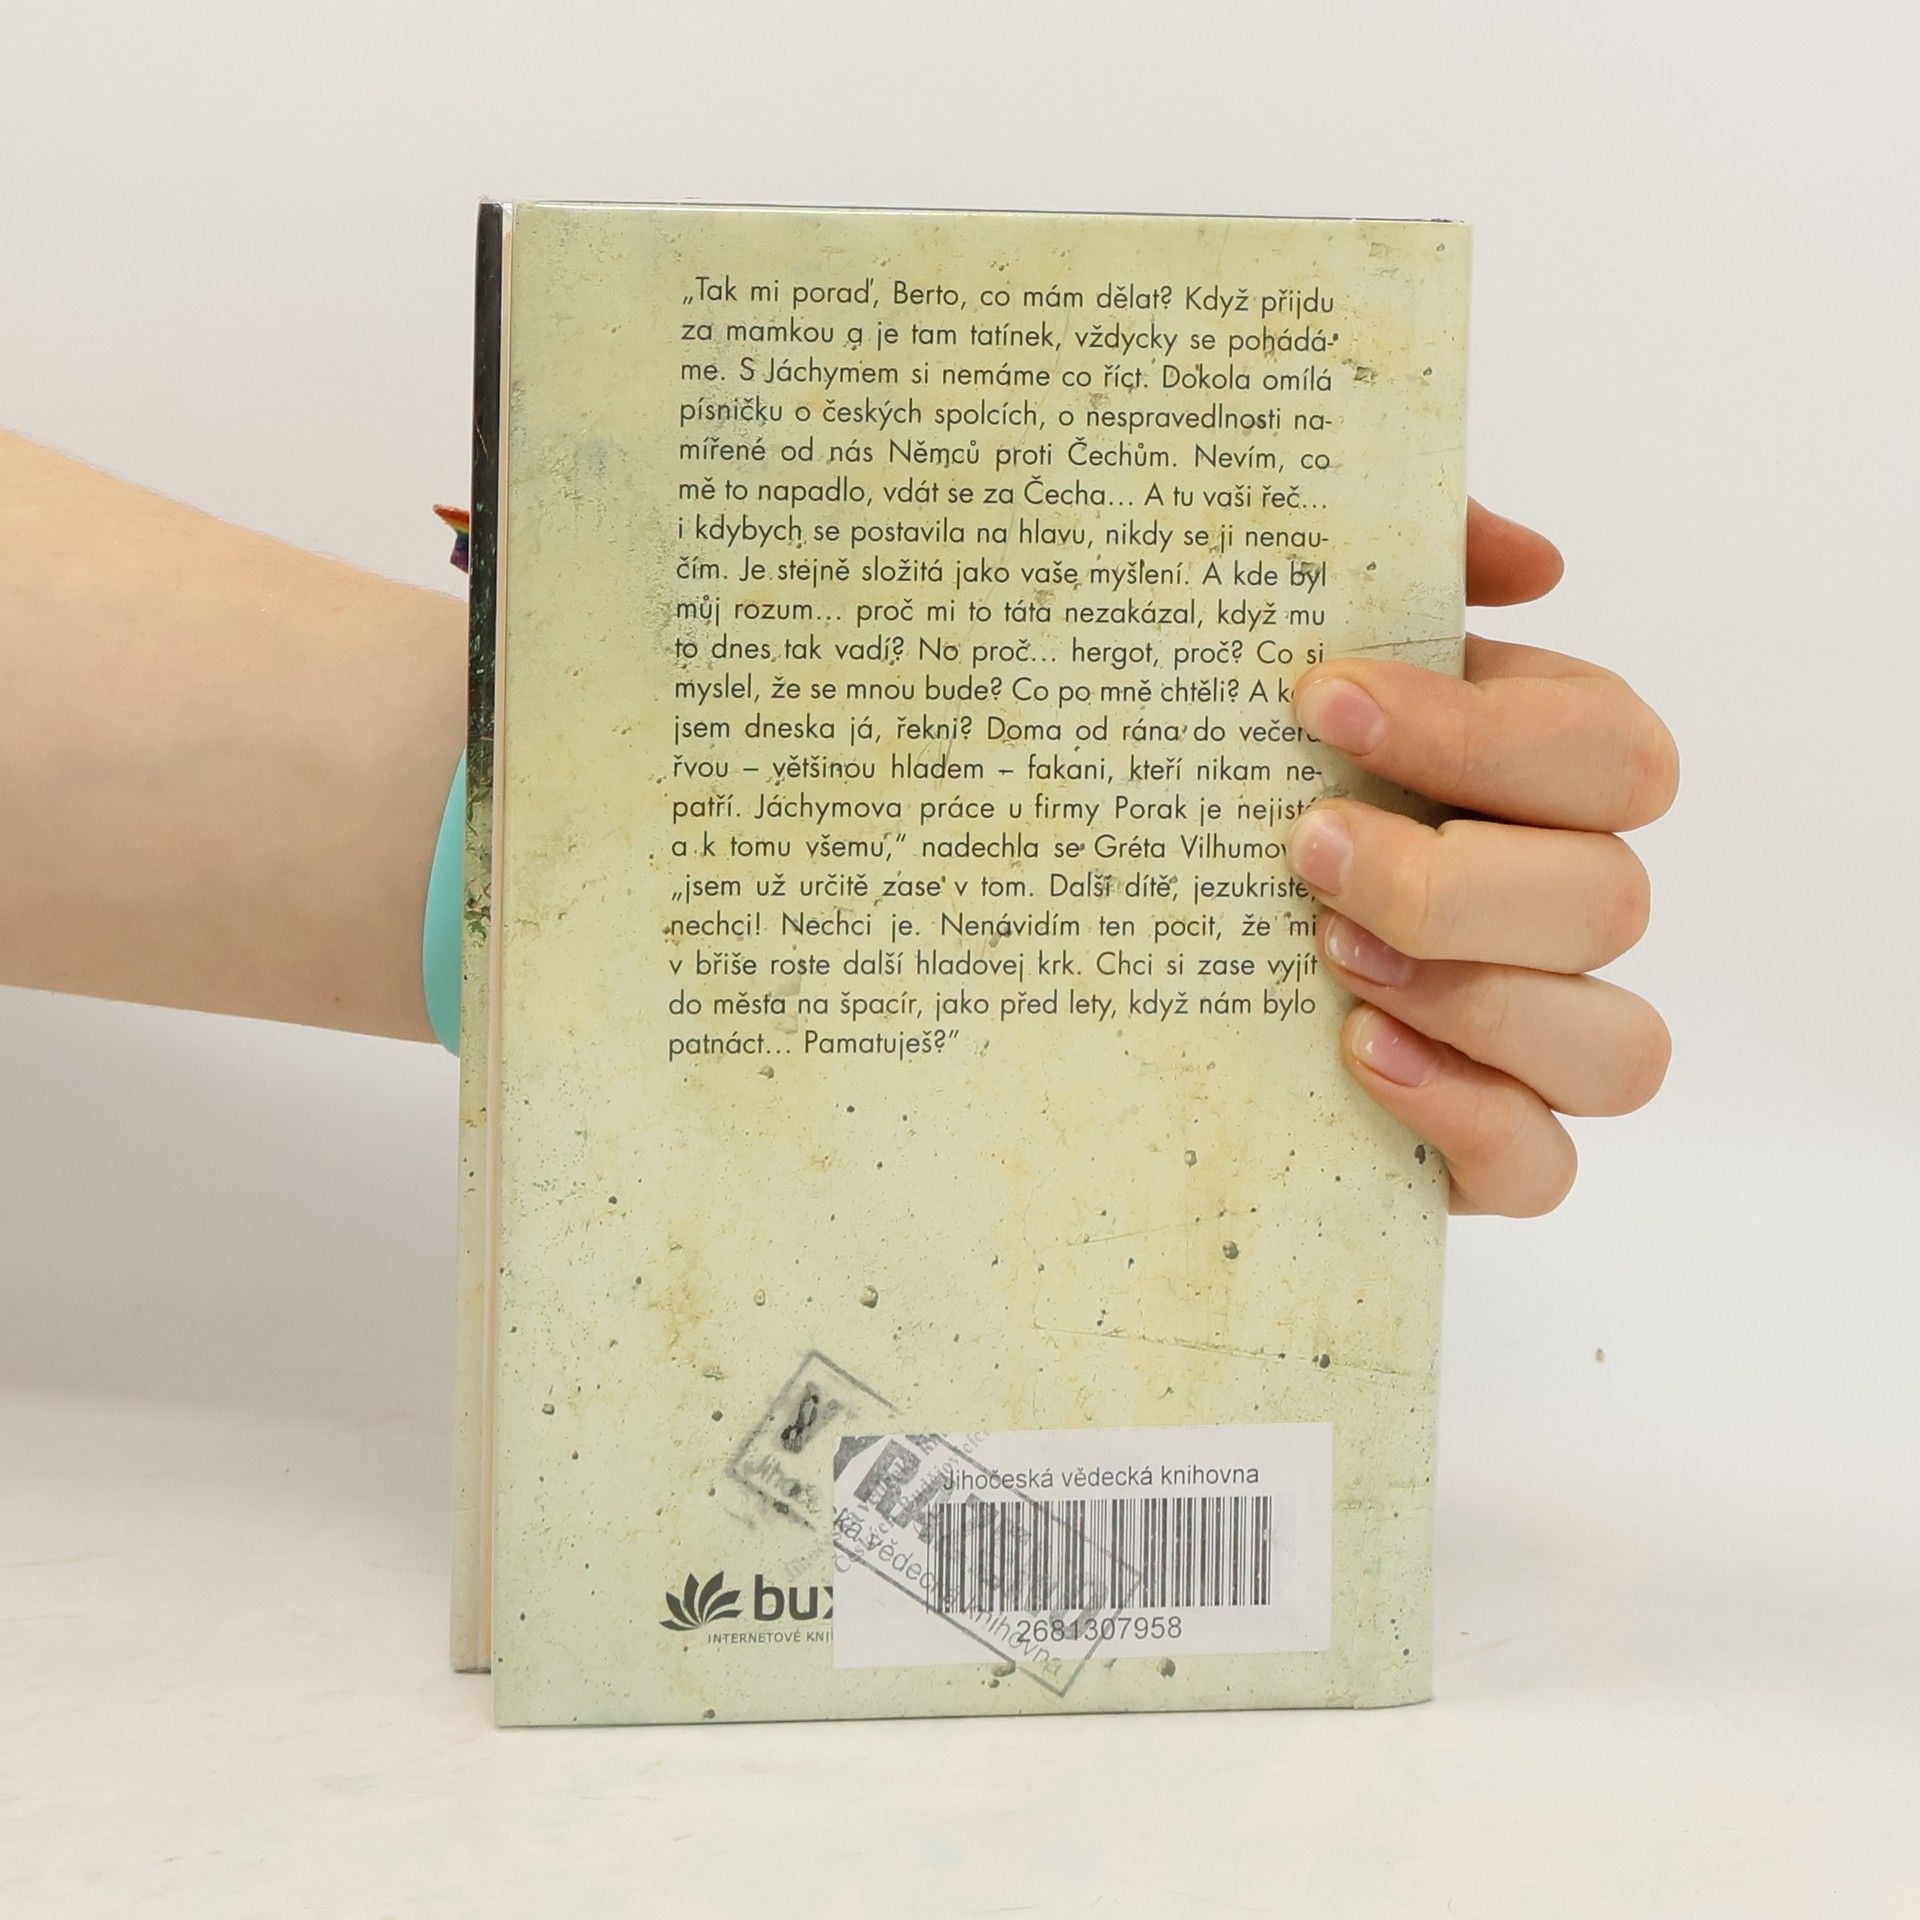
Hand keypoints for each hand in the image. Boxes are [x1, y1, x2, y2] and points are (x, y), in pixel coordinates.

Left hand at [1287, 502, 1678, 1216]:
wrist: (1139, 941)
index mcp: (1544, 779)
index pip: (1606, 753)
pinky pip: (1543, 1162)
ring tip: (1331, 963)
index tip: (1317, 698)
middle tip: (1305, 851)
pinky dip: (1466, 1116)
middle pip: (1610, 899)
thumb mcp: (1289, 651)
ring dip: (1480, 1003)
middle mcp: (1564, 903)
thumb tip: (1531, 560)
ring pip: (1616, 1044)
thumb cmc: (1241, 778)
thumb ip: (1408, 568)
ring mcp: (1540, 1034)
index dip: (1480, 732)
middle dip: (1453, 880)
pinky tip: (1358, 1058)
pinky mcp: (1490, 1145)